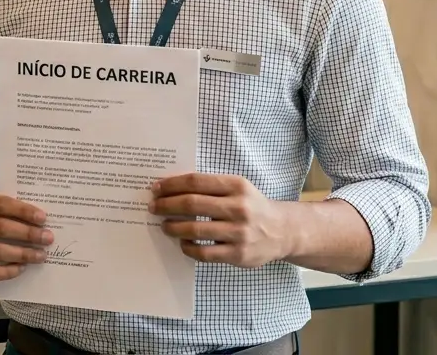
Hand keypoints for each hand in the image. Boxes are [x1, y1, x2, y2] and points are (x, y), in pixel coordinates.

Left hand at [149, 173, 291, 268]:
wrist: (282, 232)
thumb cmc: (252, 207)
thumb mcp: (238, 188)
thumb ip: (211, 187)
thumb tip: (171, 188)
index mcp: (237, 186)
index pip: (196, 182)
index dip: (172, 184)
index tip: (156, 188)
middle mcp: (239, 208)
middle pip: (192, 204)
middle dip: (167, 205)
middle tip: (153, 207)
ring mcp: (239, 233)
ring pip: (195, 230)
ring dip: (173, 227)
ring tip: (164, 226)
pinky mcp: (238, 255)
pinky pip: (204, 253)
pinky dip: (188, 248)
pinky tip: (183, 243)